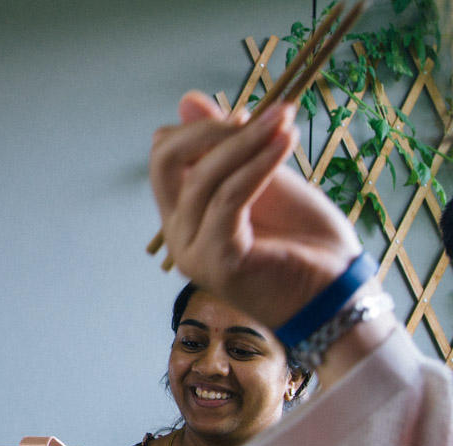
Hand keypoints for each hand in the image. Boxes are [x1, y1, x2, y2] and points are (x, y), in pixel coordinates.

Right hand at [152, 92, 359, 327]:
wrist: (334, 291)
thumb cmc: (302, 240)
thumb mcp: (265, 180)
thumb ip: (231, 147)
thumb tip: (187, 100)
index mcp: (184, 215)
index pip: (165, 158)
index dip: (201, 128)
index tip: (250, 115)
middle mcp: (177, 234)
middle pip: (165, 163)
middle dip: (209, 129)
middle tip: (261, 114)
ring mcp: (192, 251)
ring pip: (204, 178)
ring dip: (248, 141)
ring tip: (287, 120)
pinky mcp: (216, 262)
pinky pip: (229, 200)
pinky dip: (258, 165)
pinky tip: (285, 142)